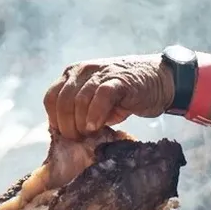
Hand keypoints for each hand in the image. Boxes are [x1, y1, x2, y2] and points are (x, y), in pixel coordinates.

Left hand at [43, 55, 174, 139]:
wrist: (160, 80)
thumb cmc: (125, 96)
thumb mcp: (96, 102)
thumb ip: (79, 112)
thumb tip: (65, 134)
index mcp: (74, 74)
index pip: (51, 97)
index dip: (54, 119)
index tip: (64, 135)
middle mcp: (83, 70)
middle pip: (62, 101)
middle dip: (67, 125)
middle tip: (77, 139)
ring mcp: (102, 72)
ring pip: (79, 100)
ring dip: (80, 123)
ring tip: (88, 134)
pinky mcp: (120, 79)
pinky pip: (101, 96)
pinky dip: (95, 114)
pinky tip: (96, 126)